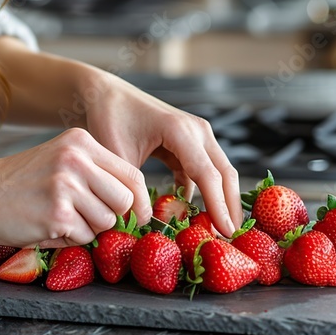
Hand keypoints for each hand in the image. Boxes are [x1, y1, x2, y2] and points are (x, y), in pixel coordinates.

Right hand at [0, 128, 147, 247]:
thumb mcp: (59, 161)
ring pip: (107, 222)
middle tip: (88, 219)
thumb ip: (95, 173)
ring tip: (59, 218)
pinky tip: (46, 225)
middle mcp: (77, 159)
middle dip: (113, 217)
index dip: (139, 201)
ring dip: (88, 229)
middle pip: (125, 200)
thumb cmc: (18, 183)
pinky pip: (84, 237)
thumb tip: (135, 204)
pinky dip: (69, 239)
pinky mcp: (57, 213)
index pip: (132, 174)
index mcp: (82, 142)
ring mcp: (67, 185)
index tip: (137, 216)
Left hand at [82, 72, 242, 236]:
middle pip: (224, 174)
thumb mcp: (116, 156)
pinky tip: (195, 217)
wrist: (104, 94)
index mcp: (181, 131)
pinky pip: (202, 173)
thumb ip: (131, 190)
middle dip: (229, 207)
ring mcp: (197, 136)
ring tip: (218, 232)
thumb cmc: (108, 119)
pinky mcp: (190, 144)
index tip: (225, 233)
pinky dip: (202, 194)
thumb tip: (140, 226)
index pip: (207, 175)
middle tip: (231, 240)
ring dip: (219, 201)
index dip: (218, 206)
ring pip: (218, 173)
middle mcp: (197, 131)